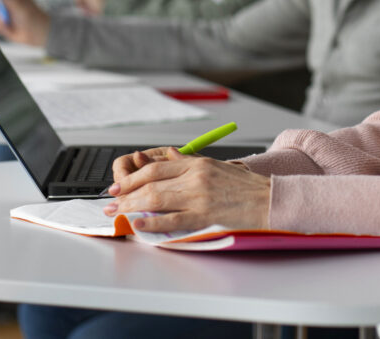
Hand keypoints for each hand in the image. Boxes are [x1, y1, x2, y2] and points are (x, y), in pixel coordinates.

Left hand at [103, 148, 270, 232]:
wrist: (268, 200)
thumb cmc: (244, 186)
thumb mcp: (216, 165)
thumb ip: (188, 161)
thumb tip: (166, 154)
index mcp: (197, 163)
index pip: (156, 167)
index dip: (132, 177)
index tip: (118, 186)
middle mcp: (195, 177)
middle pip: (151, 183)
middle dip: (125, 194)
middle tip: (111, 203)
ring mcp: (199, 197)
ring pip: (155, 199)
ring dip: (131, 207)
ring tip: (118, 214)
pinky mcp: (204, 216)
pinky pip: (171, 219)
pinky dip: (151, 223)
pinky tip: (138, 225)